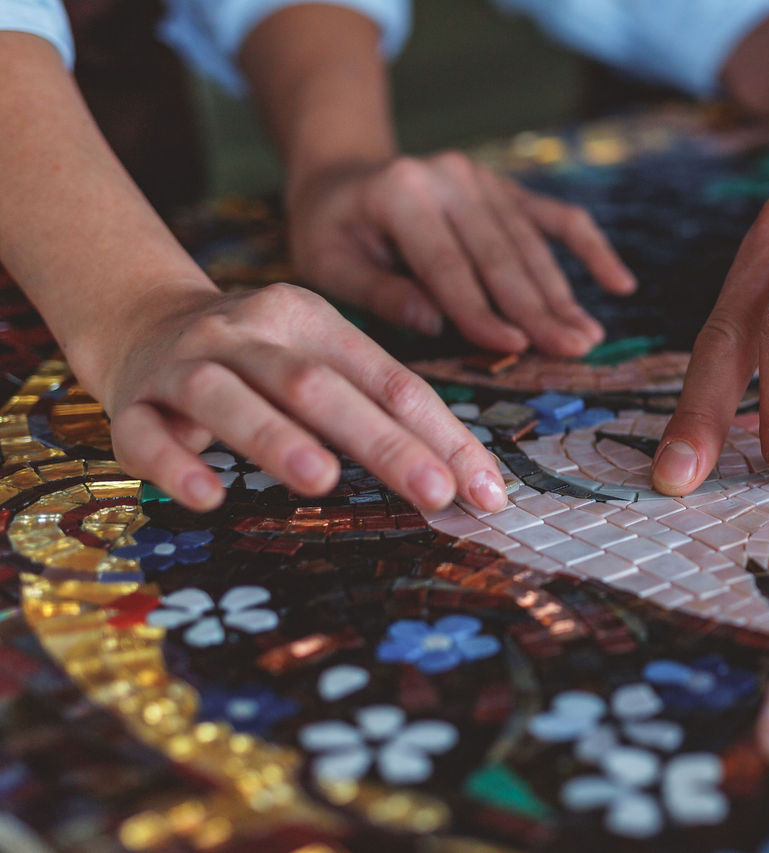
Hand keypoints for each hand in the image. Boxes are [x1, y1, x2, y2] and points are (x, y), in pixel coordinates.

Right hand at [93, 282, 507, 513]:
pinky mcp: (132, 403)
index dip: (441, 435)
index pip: (390, 380)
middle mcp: (249, 334)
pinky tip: (209, 496)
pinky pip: (146, 434)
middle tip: (434, 493)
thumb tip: (465, 480)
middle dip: (382, 443)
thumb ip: (381, 410)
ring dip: (277, 438)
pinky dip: (177, 464)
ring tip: (323, 481)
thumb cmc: (263, 360)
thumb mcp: (323, 362)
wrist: (144, 320)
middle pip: (318, 387)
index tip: (484, 490)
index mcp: (312, 320)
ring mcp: (186, 365)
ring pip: (229, 398)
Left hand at [286, 152, 635, 356]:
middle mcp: (450, 176)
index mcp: (402, 193)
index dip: (482, 311)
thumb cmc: (331, 229)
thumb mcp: (327, 262)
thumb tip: (435, 323)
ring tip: (588, 337)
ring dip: (563, 294)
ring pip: (531, 244)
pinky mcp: (505, 188)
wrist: (343, 172)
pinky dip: (590, 249)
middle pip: (501, 255)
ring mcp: (483, 179)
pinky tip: (619, 283)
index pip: (449, 265)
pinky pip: (556, 217)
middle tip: (573, 350)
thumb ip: (379, 291)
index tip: (515, 349)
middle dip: (539, 309)